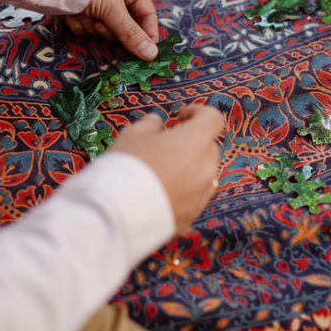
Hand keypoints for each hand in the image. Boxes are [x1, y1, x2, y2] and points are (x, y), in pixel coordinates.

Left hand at [66, 0, 158, 60]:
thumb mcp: (113, 9)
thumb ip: (131, 33)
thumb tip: (152, 55)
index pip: (146, 13)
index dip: (147, 33)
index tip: (147, 52)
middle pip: (123, 25)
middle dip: (109, 28)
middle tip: (102, 23)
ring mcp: (97, 2)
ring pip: (104, 29)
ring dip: (93, 26)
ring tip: (83, 13)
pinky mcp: (81, 9)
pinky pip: (87, 28)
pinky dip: (80, 24)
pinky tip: (72, 14)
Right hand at [110, 106, 224, 233]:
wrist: (117, 214)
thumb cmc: (128, 165)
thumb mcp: (133, 134)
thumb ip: (150, 124)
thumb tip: (156, 122)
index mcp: (196, 141)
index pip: (213, 118)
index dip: (198, 113)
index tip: (180, 117)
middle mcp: (206, 168)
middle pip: (209, 148)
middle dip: (192, 143)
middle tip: (166, 146)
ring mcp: (201, 196)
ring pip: (204, 176)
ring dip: (190, 169)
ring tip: (162, 172)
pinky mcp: (191, 218)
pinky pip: (192, 200)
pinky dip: (182, 194)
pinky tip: (159, 195)